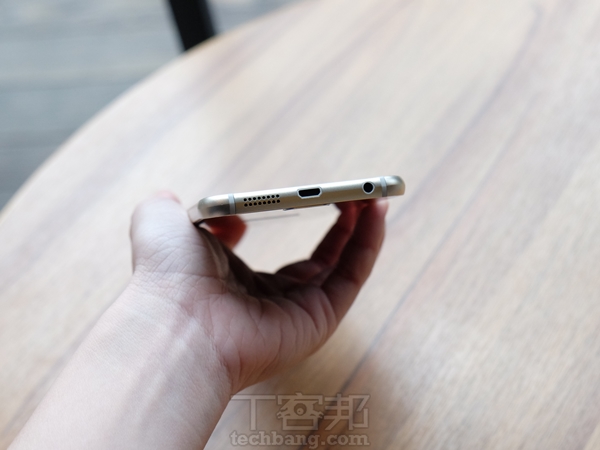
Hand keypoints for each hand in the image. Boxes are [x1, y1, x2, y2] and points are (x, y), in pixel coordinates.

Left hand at [128, 192, 387, 392]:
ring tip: (374, 195)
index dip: (306, 226)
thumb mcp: (165, 224)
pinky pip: (352, 275)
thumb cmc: (168, 275)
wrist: (175, 321)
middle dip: (344, 224)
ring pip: (343, 266)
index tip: (318, 194)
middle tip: (357, 193)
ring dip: (363, 228)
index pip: (285, 255)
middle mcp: (273, 299)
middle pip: (323, 260)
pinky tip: (375, 211)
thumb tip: (224, 216)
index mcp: (242, 281)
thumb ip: (176, 208)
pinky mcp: (319, 319)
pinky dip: (368, 242)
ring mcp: (299, 312)